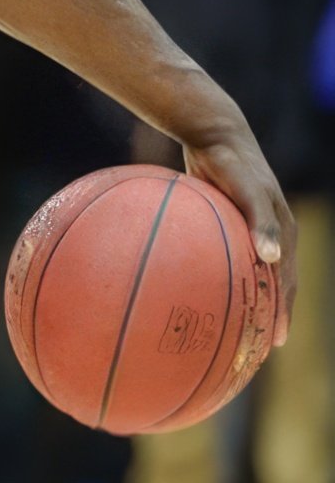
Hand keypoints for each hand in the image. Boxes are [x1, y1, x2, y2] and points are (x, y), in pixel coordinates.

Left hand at [183, 134, 295, 345]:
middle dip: (268, 316)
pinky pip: (228, 257)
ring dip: (246, 300)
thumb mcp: (249, 190)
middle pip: (274, 285)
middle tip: (254, 349)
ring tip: (231, 327)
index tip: (274, 343)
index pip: (286, 284)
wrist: (215, 134)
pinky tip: (196, 289)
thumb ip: (262, 221)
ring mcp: (252, 229)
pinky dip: (221, 276)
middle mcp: (272, 235)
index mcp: (283, 234)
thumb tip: (271, 258)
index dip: (282, 314)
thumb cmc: (232, 162)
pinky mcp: (231, 223)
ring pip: (251, 274)